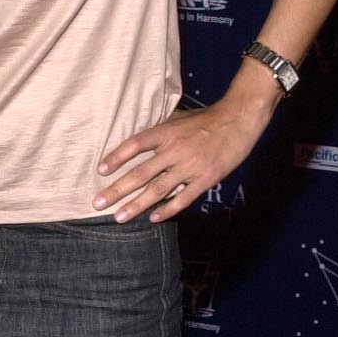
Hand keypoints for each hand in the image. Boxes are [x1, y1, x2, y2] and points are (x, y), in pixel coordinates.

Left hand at [95, 93, 275, 222]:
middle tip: (98, 203)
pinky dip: (168, 209)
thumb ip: (160, 131)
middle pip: (140, 173)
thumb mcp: (179, 118)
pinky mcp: (206, 178)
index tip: (100, 171)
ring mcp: (190, 166)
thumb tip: (138, 142)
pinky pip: (183, 198)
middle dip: (117, 190)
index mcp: (166, 132)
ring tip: (119, 217)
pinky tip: (153, 218)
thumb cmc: (207, 118)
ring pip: (158, 189)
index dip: (116, 158)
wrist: (239, 119)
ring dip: (136, 205)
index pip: (135, 145)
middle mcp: (175, 149)